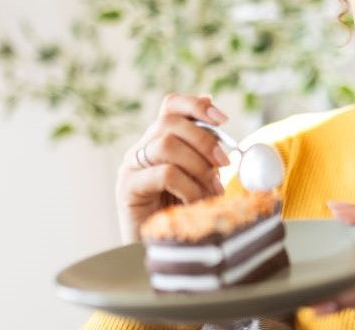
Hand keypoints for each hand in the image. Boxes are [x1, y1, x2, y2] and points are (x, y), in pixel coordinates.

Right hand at [116, 93, 232, 242]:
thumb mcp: (200, 177)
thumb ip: (205, 152)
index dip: (196, 105)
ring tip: (212, 190)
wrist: (161, 250)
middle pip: (169, 121)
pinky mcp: (128, 188)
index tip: (223, 119)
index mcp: (159, 139)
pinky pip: (164, 174)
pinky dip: (189, 186)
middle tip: (225, 162)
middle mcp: (141, 148)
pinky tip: (196, 202)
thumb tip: (218, 119)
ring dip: (199, 167)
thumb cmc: (182, 213)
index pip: (171, 105)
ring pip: (167, 145)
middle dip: (204, 139)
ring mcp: (131, 167)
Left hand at [309, 201, 354, 329]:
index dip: (327, 272)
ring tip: (331, 249)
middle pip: (337, 281)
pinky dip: (346, 279)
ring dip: (332, 271)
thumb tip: (335, 207)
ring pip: (341, 287)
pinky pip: (350, 294)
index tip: (306, 271)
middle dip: (318, 269)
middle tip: (300, 254)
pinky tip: (353, 265)